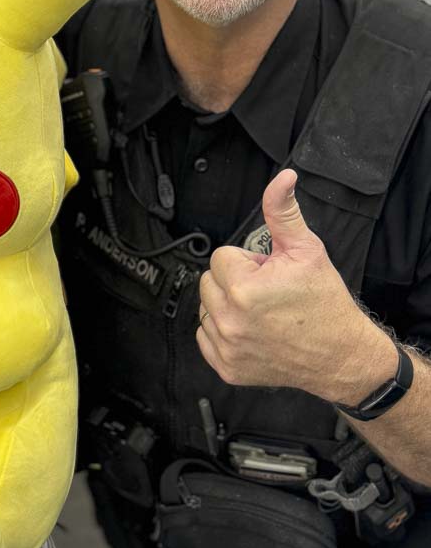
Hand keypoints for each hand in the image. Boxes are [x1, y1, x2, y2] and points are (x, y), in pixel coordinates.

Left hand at [196, 170, 395, 400]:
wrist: (341, 355)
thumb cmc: (325, 303)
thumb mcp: (306, 250)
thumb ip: (283, 212)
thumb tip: (282, 179)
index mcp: (244, 290)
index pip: (221, 257)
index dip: (247, 261)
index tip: (268, 274)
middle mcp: (230, 321)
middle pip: (208, 281)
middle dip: (234, 281)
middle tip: (266, 292)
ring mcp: (227, 348)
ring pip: (206, 308)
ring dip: (227, 305)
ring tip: (261, 311)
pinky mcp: (227, 368)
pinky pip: (205, 336)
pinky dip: (223, 332)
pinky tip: (252, 330)